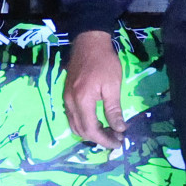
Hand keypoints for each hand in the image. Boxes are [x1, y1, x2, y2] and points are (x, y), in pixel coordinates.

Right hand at [63, 30, 125, 149]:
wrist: (88, 42)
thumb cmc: (104, 62)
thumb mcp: (113, 86)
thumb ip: (114, 109)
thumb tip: (119, 129)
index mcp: (82, 101)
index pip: (91, 129)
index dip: (104, 140)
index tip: (118, 143)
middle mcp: (70, 102)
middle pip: (80, 130)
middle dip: (98, 138)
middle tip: (115, 138)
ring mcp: (66, 98)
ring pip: (74, 124)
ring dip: (89, 132)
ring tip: (107, 131)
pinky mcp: (66, 94)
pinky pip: (72, 116)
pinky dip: (83, 123)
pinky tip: (96, 120)